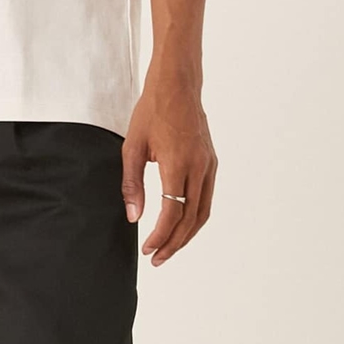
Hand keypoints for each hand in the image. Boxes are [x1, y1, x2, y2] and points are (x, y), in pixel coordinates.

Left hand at [121, 73, 216, 264]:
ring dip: (187, 234)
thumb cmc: (152, 111)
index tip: (148, 249)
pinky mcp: (211, 162)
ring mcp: (209, 165)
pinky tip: (181, 225)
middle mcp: (198, 167)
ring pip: (203, 212)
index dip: (160, 235)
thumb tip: (134, 216)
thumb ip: (132, 184)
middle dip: (174, 243)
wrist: (177, 85)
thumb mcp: (132, 147)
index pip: (172, 212)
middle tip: (157, 258)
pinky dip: (195, 217)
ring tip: (169, 248)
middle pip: (191, 218)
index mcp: (177, 163)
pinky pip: (206, 198)